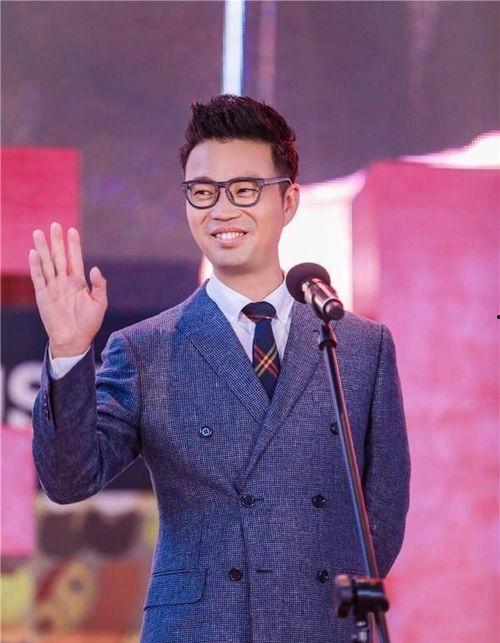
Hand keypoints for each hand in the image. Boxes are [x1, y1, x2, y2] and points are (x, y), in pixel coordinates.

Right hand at [29, 222, 107, 356]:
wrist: (75, 340)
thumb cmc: (89, 323)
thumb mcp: (100, 303)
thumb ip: (99, 285)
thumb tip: (95, 268)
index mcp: (79, 281)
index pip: (75, 258)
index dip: (73, 245)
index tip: (71, 230)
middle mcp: (64, 281)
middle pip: (59, 257)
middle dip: (57, 241)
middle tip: (54, 224)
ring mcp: (53, 287)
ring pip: (47, 264)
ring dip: (43, 249)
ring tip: (38, 233)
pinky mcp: (43, 296)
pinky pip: (38, 278)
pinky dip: (36, 266)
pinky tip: (34, 253)